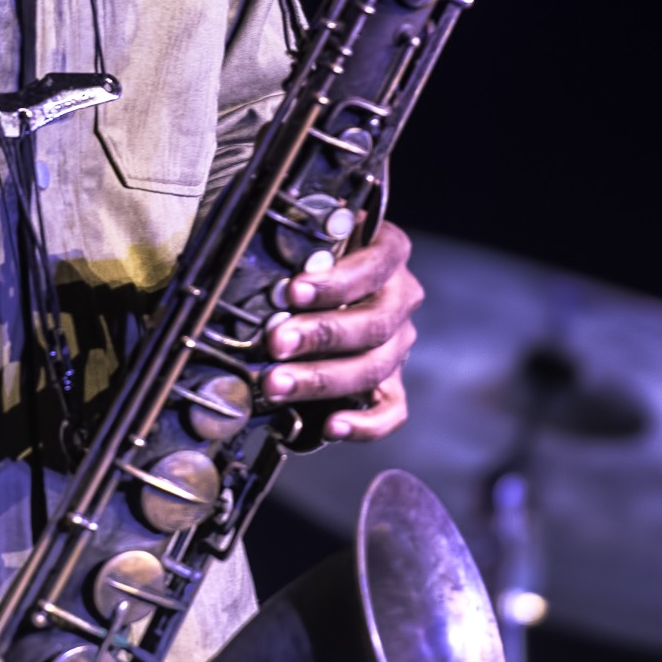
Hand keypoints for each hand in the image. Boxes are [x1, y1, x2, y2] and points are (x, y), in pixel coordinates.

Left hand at [264, 218, 420, 440]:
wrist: (332, 274)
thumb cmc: (314, 250)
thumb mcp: (312, 234)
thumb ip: (300, 244)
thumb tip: (260, 263)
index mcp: (390, 251)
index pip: (374, 265)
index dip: (336, 282)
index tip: (294, 290)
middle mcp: (401, 296)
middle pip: (375, 322)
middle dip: (321, 335)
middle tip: (276, 342)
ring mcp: (399, 341)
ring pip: (375, 366)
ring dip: (322, 378)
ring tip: (277, 384)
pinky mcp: (391, 380)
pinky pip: (391, 409)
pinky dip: (365, 424)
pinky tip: (331, 427)